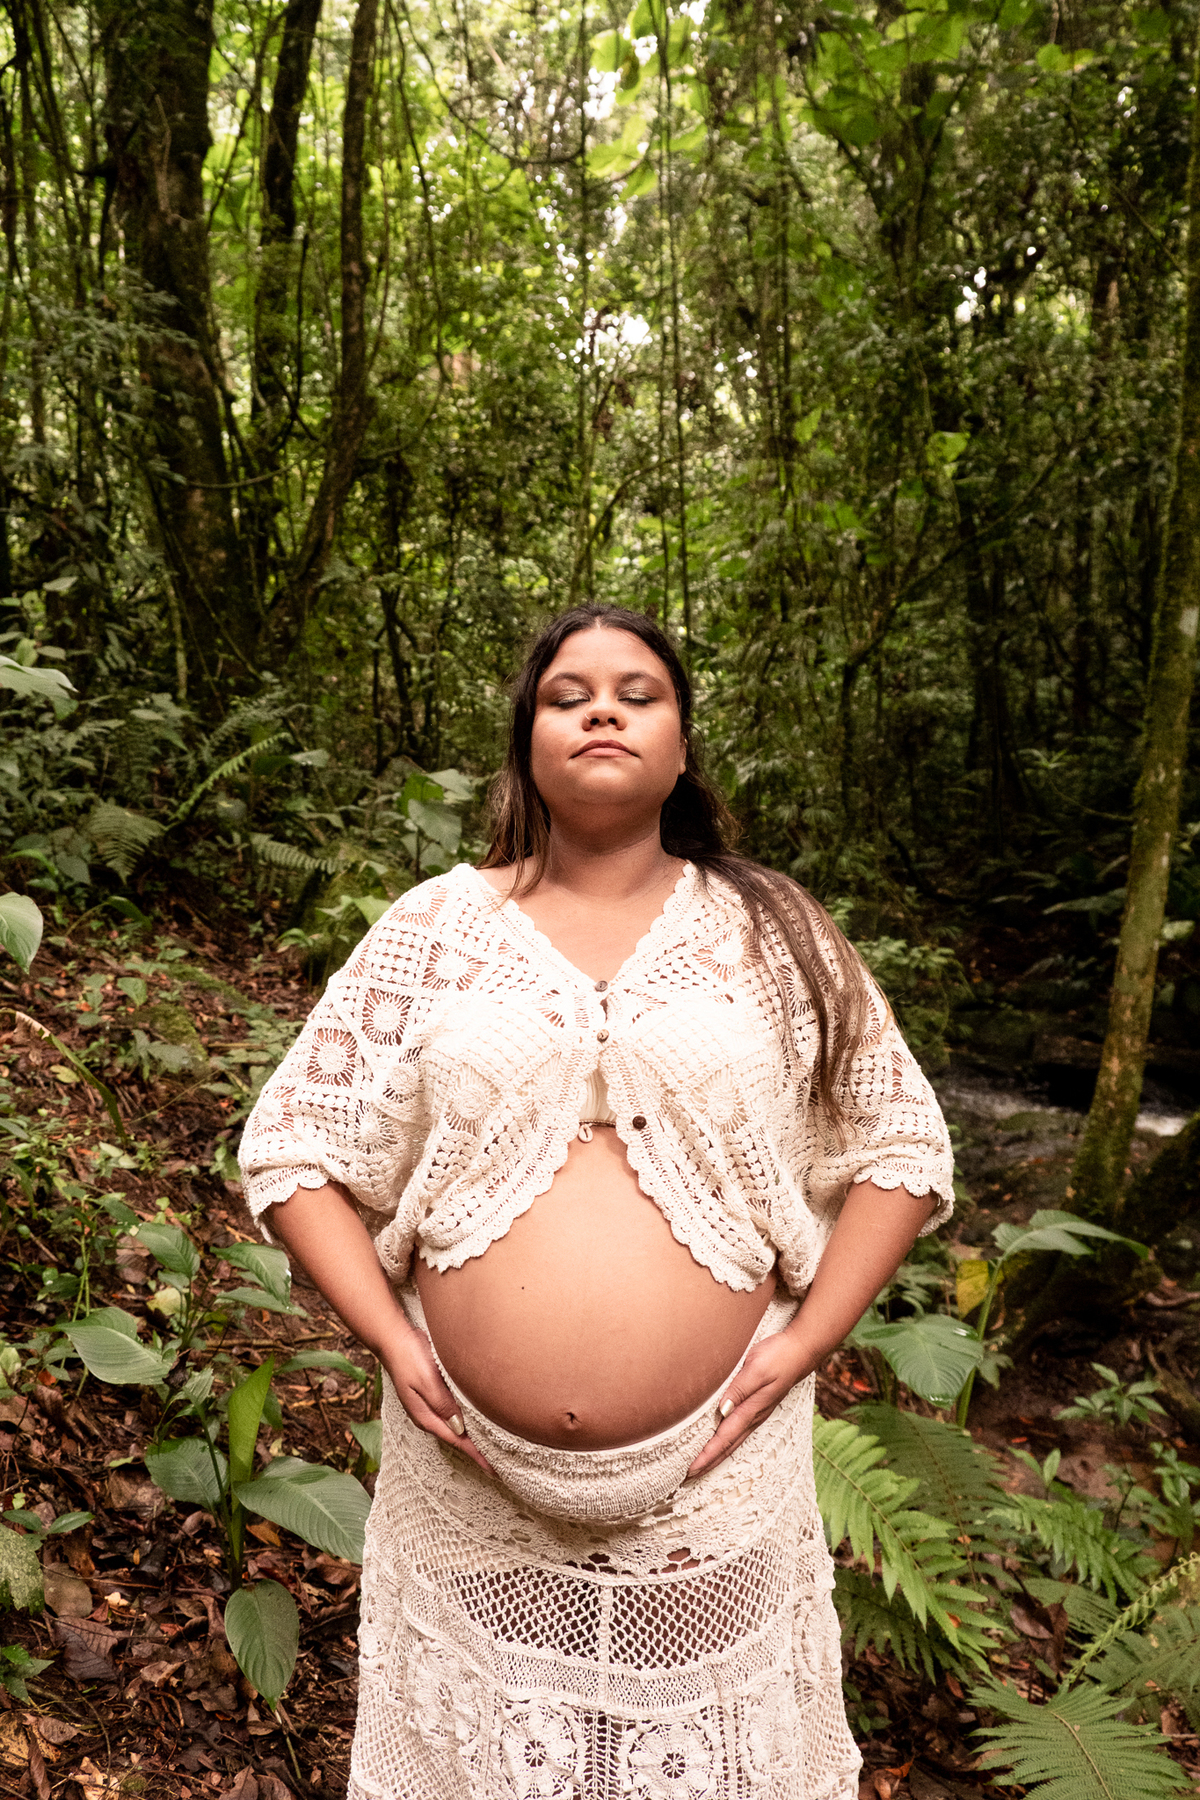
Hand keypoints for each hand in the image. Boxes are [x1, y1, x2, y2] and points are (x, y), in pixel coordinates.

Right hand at [380, 1323, 493, 1475]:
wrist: (394, 1339)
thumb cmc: (409, 1358)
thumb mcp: (427, 1380)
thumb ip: (443, 1404)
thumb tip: (460, 1427)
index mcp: (426, 1417)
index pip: (457, 1441)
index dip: (477, 1455)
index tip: (495, 1469)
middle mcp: (429, 1416)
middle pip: (457, 1439)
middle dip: (477, 1452)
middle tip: (500, 1465)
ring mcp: (430, 1407)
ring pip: (457, 1428)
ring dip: (473, 1439)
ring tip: (493, 1449)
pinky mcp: (434, 1396)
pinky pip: (455, 1415)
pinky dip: (468, 1423)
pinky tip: (477, 1423)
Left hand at [685, 1331, 809, 1479]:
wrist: (800, 1350)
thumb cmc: (778, 1356)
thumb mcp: (756, 1369)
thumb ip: (739, 1389)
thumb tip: (722, 1411)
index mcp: (751, 1409)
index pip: (723, 1439)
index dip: (706, 1456)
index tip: (690, 1470)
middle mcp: (754, 1416)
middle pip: (727, 1447)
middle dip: (708, 1463)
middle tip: (688, 1477)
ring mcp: (757, 1413)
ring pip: (733, 1441)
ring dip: (716, 1456)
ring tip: (701, 1466)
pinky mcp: (758, 1407)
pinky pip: (738, 1432)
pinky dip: (726, 1443)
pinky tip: (721, 1443)